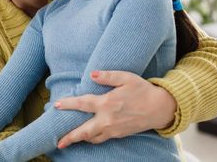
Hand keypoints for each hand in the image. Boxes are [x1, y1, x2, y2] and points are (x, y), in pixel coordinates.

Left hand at [55, 70, 175, 148]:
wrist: (160, 108)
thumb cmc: (143, 90)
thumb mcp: (126, 78)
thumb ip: (108, 76)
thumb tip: (92, 74)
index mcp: (108, 103)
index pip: (83, 104)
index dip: (69, 104)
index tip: (57, 105)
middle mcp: (108, 119)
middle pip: (84, 131)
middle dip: (70, 137)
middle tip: (58, 142)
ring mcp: (114, 129)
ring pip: (93, 138)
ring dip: (80, 139)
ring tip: (69, 140)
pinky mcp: (119, 134)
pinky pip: (102, 139)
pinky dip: (93, 139)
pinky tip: (88, 137)